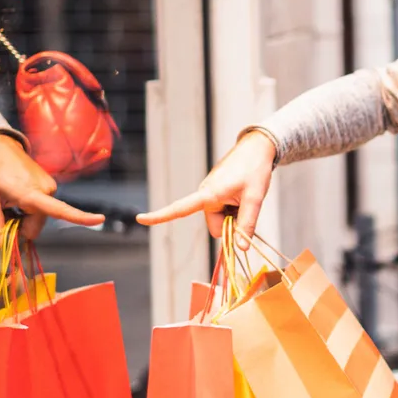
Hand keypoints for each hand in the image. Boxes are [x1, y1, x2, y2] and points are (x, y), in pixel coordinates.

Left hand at [0, 134, 104, 247]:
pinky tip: (18, 197)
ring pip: (39, 218)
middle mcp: (47, 190)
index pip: (59, 209)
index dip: (80, 217)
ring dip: (24, 218)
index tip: (100, 219)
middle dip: (21, 227)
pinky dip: (29, 209)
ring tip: (10, 202)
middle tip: (4, 214)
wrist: (1, 148)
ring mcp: (50, 187)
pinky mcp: (50, 186)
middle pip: (36, 226)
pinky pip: (42, 208)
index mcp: (32, 193)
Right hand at [137, 130, 275, 246]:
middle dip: (231, 224)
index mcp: (208, 194)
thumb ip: (247, 223)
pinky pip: (224, 212)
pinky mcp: (216, 195)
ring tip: (245, 196)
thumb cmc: (255, 168)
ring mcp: (210, 195)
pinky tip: (243, 195)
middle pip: (215, 227)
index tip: (140, 219)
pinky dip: (234, 210)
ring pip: (221, 221)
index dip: (160, 216)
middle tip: (246, 206)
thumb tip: (240, 248)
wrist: (258, 148)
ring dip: (234, 216)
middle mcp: (205, 195)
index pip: (180, 208)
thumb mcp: (255, 198)